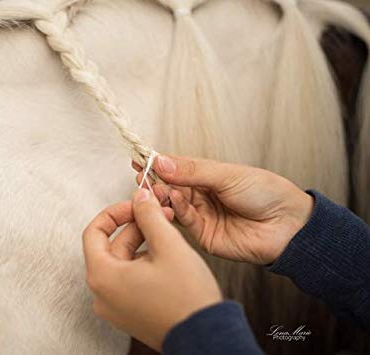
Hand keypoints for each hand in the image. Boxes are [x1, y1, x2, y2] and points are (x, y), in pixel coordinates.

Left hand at [82, 189, 221, 350]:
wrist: (206, 338)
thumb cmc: (187, 298)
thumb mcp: (168, 245)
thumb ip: (149, 215)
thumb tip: (140, 197)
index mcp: (103, 277)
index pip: (95, 231)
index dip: (116, 212)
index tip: (136, 205)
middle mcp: (102, 294)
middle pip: (112, 246)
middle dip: (137, 226)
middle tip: (161, 213)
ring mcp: (115, 305)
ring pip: (124, 261)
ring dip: (144, 242)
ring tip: (169, 231)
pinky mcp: (129, 311)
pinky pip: (130, 278)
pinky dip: (145, 261)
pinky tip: (167, 253)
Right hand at [134, 155, 313, 264]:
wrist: (288, 225)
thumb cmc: (264, 192)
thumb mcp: (226, 175)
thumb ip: (192, 170)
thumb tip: (161, 161)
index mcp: (207, 176)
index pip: (176, 168)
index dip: (157, 163)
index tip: (138, 158)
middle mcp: (200, 196)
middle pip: (170, 187)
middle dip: (155, 181)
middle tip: (142, 175)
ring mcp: (200, 216)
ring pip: (172, 205)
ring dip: (162, 196)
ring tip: (154, 188)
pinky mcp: (202, 235)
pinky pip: (184, 221)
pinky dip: (177, 210)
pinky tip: (174, 199)